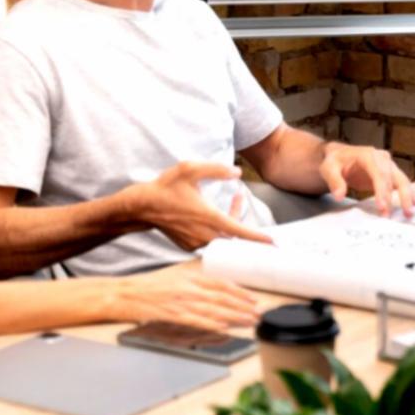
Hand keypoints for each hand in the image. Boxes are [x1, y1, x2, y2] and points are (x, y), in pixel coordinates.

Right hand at [120, 264, 260, 331]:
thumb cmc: (149, 285)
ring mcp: (181, 301)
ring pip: (213, 310)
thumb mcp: (175, 274)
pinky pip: (195, 320)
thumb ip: (195, 277)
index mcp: (191, 277)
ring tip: (249, 322)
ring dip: (234, 316)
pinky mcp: (171, 314)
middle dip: (243, 306)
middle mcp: (189, 288)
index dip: (240, 292)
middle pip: (222, 297)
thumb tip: (213, 280)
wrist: (124, 294)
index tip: (254, 299)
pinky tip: (223, 327)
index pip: (222, 284)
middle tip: (259, 313)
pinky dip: (210, 324)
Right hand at [130, 161, 273, 249]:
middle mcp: (204, 234)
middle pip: (234, 236)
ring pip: (222, 238)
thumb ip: (216, 169)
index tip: (273, 242)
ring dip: (230, 223)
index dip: (258, 237)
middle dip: (243, 220)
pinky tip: (212, 213)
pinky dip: (216, 230)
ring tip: (233, 200)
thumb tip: (237, 172)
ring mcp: (195, 243)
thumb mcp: (190, 169)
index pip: (240, 231)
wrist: (142, 206)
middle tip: (241, 199)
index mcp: (209, 218)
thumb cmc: (166, 186)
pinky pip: (210, 241)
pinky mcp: (188, 246)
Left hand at [318, 141, 414, 217]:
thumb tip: (339, 195)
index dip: (381, 190)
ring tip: (409, 211)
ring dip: (407, 195)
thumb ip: (334, 181)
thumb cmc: (335, 161)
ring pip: (401, 179)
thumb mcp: (328, 168)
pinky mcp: (390, 172)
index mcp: (367, 155)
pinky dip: (409, 192)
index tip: (382, 207)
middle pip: (393, 177)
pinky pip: (401, 182)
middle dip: (397, 197)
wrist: (340, 156)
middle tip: (399, 213)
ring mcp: (388, 164)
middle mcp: (381, 158)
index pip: (378, 173)